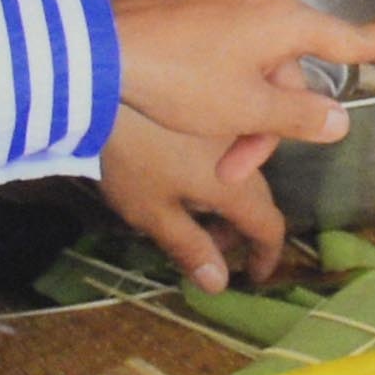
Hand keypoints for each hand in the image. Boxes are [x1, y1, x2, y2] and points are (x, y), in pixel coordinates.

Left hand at [101, 111, 286, 292]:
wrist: (105, 90)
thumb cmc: (131, 159)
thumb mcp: (154, 213)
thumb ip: (190, 249)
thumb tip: (219, 284)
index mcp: (235, 184)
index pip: (269, 225)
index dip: (265, 255)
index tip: (251, 276)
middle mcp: (243, 152)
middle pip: (257, 199)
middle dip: (238, 230)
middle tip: (209, 247)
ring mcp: (229, 126)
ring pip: (243, 172)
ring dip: (227, 202)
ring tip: (191, 212)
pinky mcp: (209, 109)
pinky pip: (229, 146)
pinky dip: (217, 171)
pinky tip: (185, 173)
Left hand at [108, 0, 374, 175]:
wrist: (101, 48)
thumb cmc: (178, 79)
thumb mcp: (245, 110)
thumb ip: (298, 117)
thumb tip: (338, 119)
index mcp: (285, 25)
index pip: (350, 39)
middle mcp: (261, 5)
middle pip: (291, 73)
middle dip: (274, 124)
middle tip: (237, 168)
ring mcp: (223, 4)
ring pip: (255, 67)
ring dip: (244, 112)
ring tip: (211, 151)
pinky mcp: (191, 10)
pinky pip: (224, 52)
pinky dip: (220, 87)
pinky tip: (190, 108)